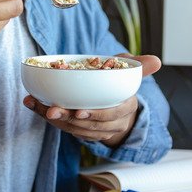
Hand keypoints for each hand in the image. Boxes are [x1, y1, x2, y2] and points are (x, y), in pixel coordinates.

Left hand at [23, 54, 161, 146]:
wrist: (118, 106)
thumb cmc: (121, 84)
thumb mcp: (130, 71)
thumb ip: (139, 65)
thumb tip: (157, 60)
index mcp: (125, 107)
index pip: (112, 114)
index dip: (96, 115)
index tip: (80, 111)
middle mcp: (112, 122)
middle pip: (89, 125)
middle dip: (68, 118)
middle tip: (51, 110)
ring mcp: (96, 129)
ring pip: (74, 129)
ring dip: (54, 119)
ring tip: (38, 106)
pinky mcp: (81, 131)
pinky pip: (64, 129)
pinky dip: (47, 118)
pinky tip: (34, 105)